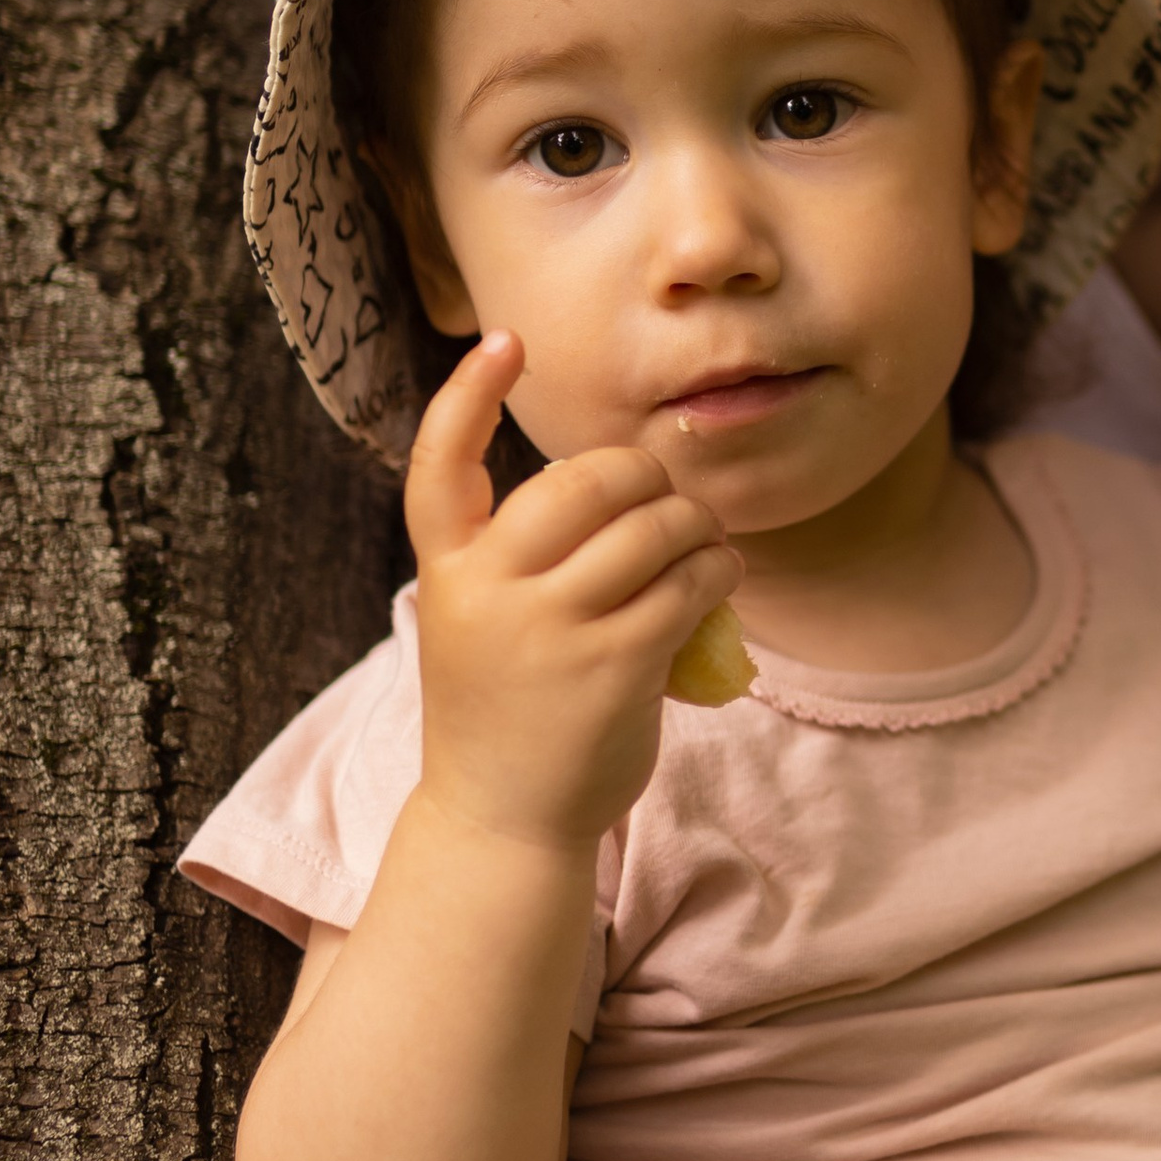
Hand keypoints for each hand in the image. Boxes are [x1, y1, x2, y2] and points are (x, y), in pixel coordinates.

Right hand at [408, 334, 741, 851]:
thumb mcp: (479, 625)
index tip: (505, 340)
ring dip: (696, 524)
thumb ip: (521, 560)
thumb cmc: (504, 712)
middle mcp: (490, 589)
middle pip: (582, 480)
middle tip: (664, 503)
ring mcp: (552, 627)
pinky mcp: (616, 664)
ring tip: (704, 545)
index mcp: (448, 570)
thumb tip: (629, 496)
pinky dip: (718, 568)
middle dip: (640, 477)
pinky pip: (690, 582)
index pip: (440, 463)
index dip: (468, 395)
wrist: (502, 820)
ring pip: (652, 527)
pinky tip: (719, 577)